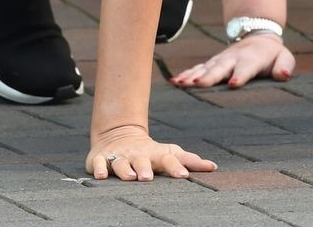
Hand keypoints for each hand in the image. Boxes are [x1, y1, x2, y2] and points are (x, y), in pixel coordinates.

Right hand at [87, 127, 217, 180]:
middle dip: (145, 168)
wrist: (118, 135)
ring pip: (120, 163)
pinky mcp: (100, 159)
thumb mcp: (169, 154)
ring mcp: (118, 156)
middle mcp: (137, 155)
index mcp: (155, 155)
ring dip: (125, 169)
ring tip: (130, 178)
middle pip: (142, 161)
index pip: (168, 159)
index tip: (184, 175)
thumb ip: (189, 161)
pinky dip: (99, 168)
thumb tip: (214, 167)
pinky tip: (101, 175)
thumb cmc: (150, 151)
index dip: (176, 166)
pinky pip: (98, 163)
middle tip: (148, 178)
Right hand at [170, 32, 295, 88]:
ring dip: (192, 76)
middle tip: (198, 84)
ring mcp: (219, 61)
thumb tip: (283, 75)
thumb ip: (285, 66)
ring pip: (205, 68)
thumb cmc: (272, 54)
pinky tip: (175, 81)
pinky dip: (186, 74)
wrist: (257, 36)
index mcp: (251, 60)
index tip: (233, 84)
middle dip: (209, 76)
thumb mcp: (284, 57)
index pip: (246, 68)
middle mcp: (232, 59)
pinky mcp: (211, 63)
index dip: (240, 75)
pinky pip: (197, 68)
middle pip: (220, 68)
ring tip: (180, 84)